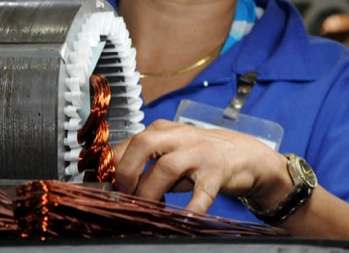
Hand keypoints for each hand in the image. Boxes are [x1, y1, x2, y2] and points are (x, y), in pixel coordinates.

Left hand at [111, 119, 289, 213]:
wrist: (244, 154)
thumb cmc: (200, 156)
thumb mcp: (170, 152)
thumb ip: (144, 164)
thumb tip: (113, 184)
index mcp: (163, 130)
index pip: (129, 142)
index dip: (113, 166)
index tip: (104, 187)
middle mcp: (179, 136)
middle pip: (144, 144)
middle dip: (127, 170)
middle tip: (124, 194)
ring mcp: (199, 152)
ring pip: (168, 167)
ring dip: (151, 192)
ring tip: (148, 210)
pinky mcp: (217, 171)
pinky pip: (203, 191)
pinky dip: (193, 206)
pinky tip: (185, 219)